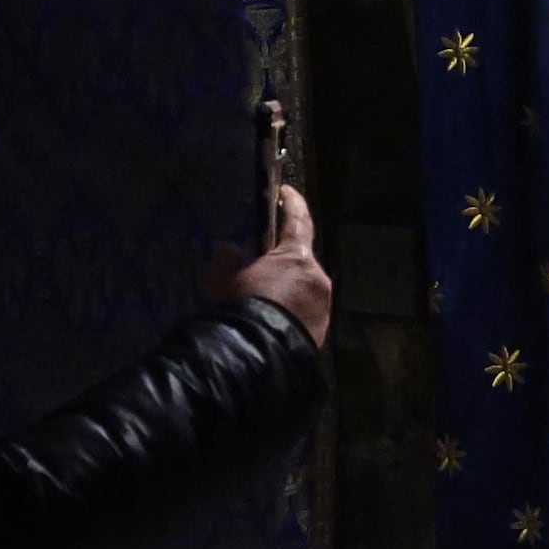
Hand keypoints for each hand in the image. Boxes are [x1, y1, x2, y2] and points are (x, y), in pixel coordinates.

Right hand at [209, 184, 333, 345]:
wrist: (258, 356)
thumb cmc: (243, 307)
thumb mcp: (225, 277)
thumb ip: (228, 258)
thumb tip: (229, 249)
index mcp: (298, 257)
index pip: (299, 220)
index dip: (292, 203)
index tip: (288, 192)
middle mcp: (318, 279)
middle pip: (301, 261)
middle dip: (283, 259)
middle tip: (262, 261)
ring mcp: (322, 307)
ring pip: (303, 288)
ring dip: (286, 288)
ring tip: (262, 296)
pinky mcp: (319, 332)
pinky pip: (303, 311)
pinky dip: (289, 309)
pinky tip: (270, 317)